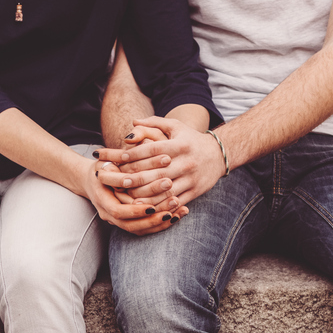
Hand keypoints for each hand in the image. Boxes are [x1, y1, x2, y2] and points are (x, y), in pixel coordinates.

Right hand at [80, 157, 177, 235]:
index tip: (154, 204)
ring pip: (139, 230)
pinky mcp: (129, 222)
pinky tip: (178, 216)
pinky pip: (145, 229)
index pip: (118, 211)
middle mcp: (107, 214)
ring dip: (160, 223)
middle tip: (174, 202)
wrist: (95, 179)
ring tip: (180, 211)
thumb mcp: (107, 157)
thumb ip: (118, 154)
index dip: (136, 210)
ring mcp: (118, 221)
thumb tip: (131, 142)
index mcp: (101, 199)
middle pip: (131, 225)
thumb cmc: (104, 164)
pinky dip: (161, 225)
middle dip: (153, 217)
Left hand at [98, 116, 226, 208]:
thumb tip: (132, 124)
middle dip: (131, 178)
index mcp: (179, 145)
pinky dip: (158, 206)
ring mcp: (190, 178)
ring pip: (162, 190)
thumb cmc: (191, 139)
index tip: (113, 158)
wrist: (219, 155)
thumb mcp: (176, 126)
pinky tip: (143, 208)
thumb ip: (154, 123)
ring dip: (142, 195)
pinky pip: (174, 202)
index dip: (131, 155)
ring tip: (123, 197)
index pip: (150, 150)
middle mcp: (185, 161)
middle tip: (113, 180)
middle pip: (153, 172)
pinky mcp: (194, 191)